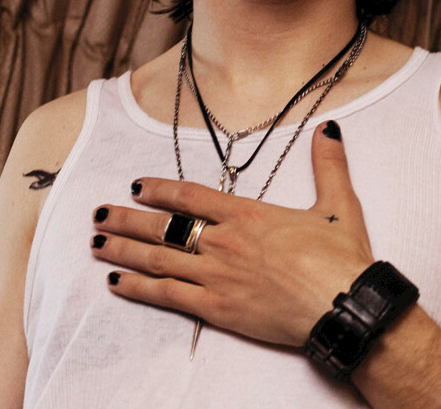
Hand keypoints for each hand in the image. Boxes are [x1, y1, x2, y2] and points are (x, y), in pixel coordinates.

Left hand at [90, 121, 373, 345]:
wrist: (345, 308)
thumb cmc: (341, 261)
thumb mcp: (338, 206)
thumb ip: (328, 167)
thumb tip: (328, 131)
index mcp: (248, 215)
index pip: (190, 195)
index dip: (159, 189)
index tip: (135, 186)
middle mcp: (224, 242)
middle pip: (162, 227)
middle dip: (125, 220)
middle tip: (97, 214)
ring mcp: (216, 276)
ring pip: (157, 259)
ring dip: (122, 250)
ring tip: (96, 244)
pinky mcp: (216, 309)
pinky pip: (167, 296)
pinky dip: (138, 288)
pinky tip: (116, 283)